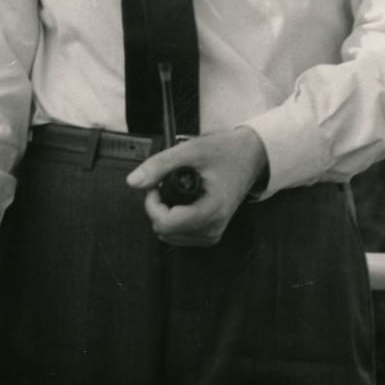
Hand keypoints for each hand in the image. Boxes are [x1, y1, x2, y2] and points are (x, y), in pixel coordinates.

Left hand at [126, 125, 267, 246]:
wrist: (251, 156)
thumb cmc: (225, 151)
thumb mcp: (191, 150)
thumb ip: (160, 165)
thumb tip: (133, 182)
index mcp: (212, 210)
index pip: (166, 224)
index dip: (153, 204)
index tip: (156, 184)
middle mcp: (213, 228)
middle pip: (165, 231)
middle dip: (158, 207)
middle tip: (165, 182)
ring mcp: (213, 234)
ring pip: (169, 235)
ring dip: (165, 213)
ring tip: (175, 189)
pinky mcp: (211, 234)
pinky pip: (179, 235)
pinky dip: (173, 218)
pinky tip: (181, 200)